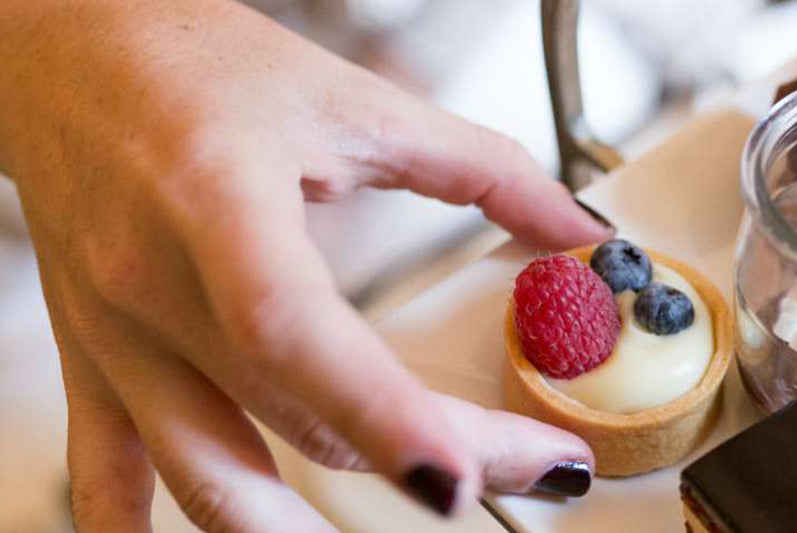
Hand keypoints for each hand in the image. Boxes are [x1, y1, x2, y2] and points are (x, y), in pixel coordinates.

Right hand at [0, 0, 608, 529]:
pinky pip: (110, 478)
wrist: (67, 52)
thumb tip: (574, 232)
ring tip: (421, 519)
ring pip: (206, 480)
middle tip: (538, 462)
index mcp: (218, 203)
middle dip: (433, 459)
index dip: (378, 412)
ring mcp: (117, 340)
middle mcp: (154, 286)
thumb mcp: (352, 98)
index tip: (457, 476)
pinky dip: (154, 531)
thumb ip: (480, 168)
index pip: (294, 331)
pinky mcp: (92, 363)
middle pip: (298, 416)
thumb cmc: (194, 64)